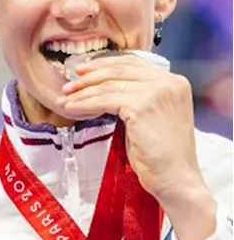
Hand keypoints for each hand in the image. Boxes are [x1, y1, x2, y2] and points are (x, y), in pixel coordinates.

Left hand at [58, 55, 216, 239]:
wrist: (175, 177)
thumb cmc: (162, 154)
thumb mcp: (152, 116)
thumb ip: (137, 98)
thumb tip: (104, 89)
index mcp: (174, 82)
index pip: (133, 63)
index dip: (105, 64)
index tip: (84, 70)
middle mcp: (168, 83)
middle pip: (119, 70)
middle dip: (89, 77)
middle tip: (68, 85)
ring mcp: (156, 93)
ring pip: (108, 85)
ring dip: (82, 92)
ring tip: (64, 99)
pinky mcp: (141, 106)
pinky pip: (103, 100)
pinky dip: (84, 104)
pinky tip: (72, 108)